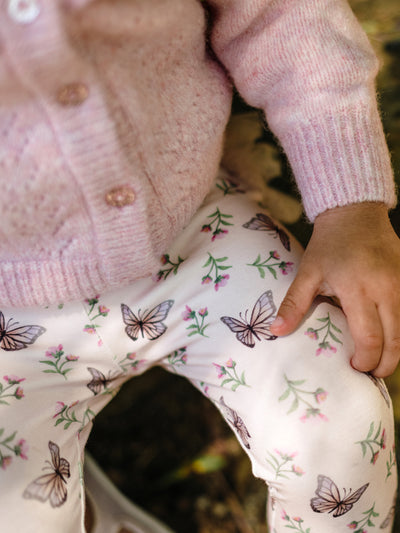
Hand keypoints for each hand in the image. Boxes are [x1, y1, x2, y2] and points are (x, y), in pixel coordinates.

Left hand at [270, 202, 399, 376]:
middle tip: (372, 375)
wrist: (354, 214)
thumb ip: (294, 304)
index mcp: (359, 289)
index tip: (353, 368)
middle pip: (396, 340)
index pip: (370, 337)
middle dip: (386, 364)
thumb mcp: (308, 273)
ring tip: (380, 360)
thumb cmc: (329, 245)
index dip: (365, 360)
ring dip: (396, 349)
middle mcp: (387, 289)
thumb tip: (275, 331)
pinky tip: (389, 336)